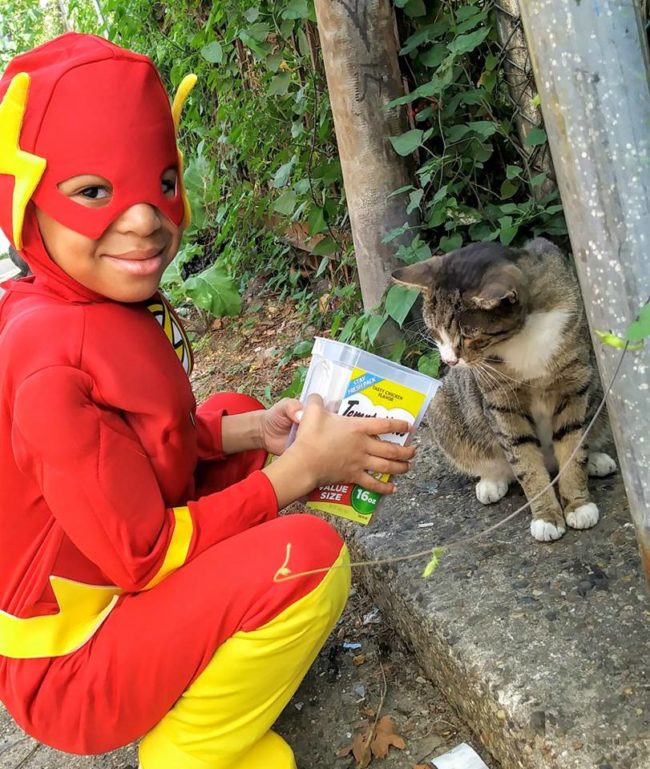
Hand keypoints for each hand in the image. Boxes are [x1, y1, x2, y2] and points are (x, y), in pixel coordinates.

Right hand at [262, 394, 415, 508]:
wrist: (305, 461)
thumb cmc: (310, 436)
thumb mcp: (312, 412)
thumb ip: (316, 401)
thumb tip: (315, 396)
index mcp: (357, 428)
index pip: (384, 425)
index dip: (399, 425)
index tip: (408, 426)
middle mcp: (363, 445)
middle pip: (391, 449)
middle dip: (406, 451)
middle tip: (413, 451)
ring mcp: (360, 462)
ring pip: (386, 466)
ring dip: (400, 467)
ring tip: (408, 467)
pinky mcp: (353, 476)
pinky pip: (372, 484)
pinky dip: (384, 487)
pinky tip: (392, 489)